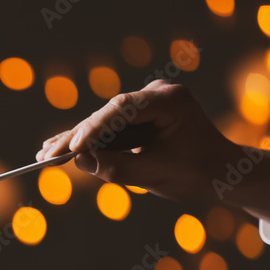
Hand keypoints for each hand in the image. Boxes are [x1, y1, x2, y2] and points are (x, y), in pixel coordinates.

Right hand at [35, 80, 269, 227]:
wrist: (224, 173)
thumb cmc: (197, 174)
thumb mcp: (155, 175)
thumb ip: (117, 167)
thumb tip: (79, 161)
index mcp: (170, 101)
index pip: (121, 108)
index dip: (92, 128)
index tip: (71, 147)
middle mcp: (158, 94)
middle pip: (108, 114)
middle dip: (77, 136)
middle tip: (46, 153)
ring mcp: (149, 103)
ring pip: (106, 122)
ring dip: (78, 139)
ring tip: (45, 153)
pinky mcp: (142, 116)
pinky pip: (112, 129)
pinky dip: (92, 142)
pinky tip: (62, 149)